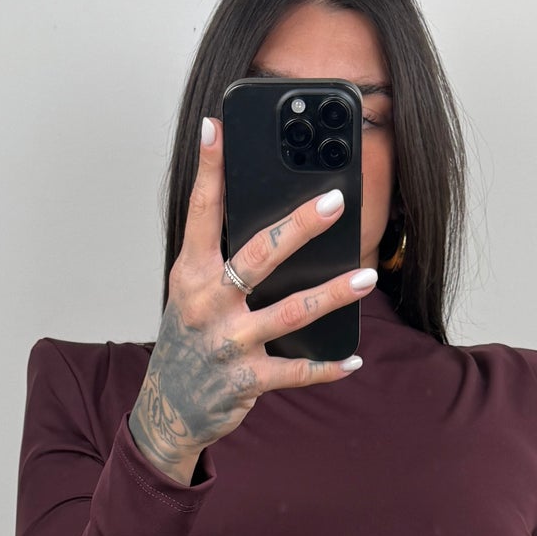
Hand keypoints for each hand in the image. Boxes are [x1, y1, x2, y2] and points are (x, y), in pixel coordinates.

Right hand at [128, 114, 372, 479]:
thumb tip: (273, 220)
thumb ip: (220, 257)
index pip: (200, 211)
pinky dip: (328, 366)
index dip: (209, 169)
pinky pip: (296, 371)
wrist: (169, 408)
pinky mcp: (247, 379)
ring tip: (366, 277)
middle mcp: (208, 303)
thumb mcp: (192, 292)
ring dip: (333, 294)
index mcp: (191, 272)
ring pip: (290, 311)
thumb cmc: (190, 339)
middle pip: (260, 254)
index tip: (217, 127)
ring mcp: (228, 342)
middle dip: (301, 226)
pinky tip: (353, 359)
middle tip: (337, 201)